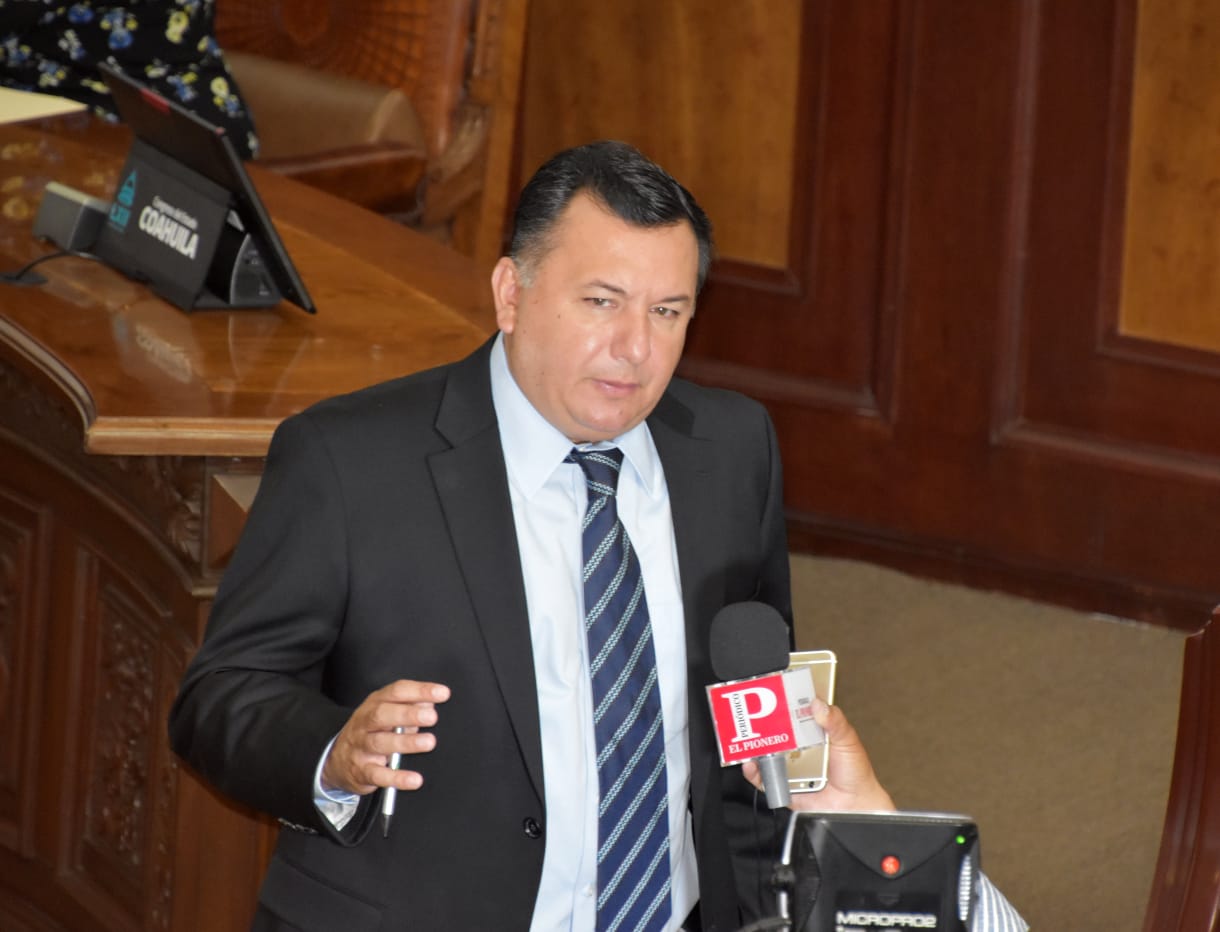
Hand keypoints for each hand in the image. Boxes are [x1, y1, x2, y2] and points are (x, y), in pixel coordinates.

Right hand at [321, 679, 449, 795]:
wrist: (336, 760)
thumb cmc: (370, 732)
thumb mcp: (386, 714)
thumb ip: (408, 708)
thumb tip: (430, 703)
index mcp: (374, 704)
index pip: (396, 692)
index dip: (419, 690)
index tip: (442, 693)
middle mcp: (365, 723)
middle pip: (383, 715)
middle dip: (408, 714)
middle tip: (432, 717)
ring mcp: (361, 747)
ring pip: (380, 743)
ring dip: (406, 742)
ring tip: (429, 742)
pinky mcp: (362, 772)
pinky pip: (378, 775)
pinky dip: (397, 778)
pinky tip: (414, 779)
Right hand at [742, 699, 894, 812]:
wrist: (856, 805)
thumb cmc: (855, 773)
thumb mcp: (848, 741)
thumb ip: (835, 722)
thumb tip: (819, 705)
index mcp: (812, 733)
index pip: (792, 713)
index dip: (781, 704)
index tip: (771, 695)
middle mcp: (797, 748)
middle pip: (774, 732)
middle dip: (761, 724)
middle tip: (755, 718)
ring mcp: (789, 766)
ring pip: (765, 754)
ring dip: (754, 747)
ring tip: (750, 740)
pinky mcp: (783, 785)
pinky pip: (763, 778)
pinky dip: (754, 772)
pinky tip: (753, 764)